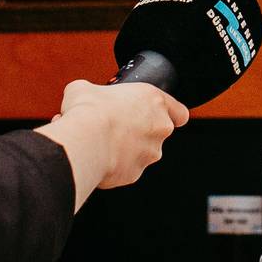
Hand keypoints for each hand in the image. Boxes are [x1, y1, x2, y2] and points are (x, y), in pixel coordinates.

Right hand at [38, 80, 188, 205]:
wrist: (85, 140)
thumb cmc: (90, 111)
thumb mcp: (84, 88)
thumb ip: (92, 91)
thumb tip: (82, 96)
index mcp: (153, 101)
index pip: (179, 112)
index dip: (169, 114)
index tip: (156, 114)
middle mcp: (159, 128)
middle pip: (156, 133)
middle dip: (136, 131)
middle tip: (113, 126)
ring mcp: (149, 153)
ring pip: (141, 152)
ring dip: (124, 149)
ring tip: (99, 142)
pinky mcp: (135, 173)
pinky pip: (125, 168)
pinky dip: (112, 165)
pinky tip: (96, 156)